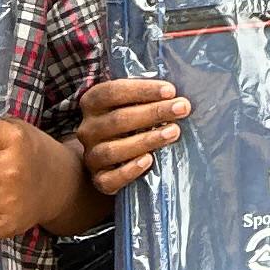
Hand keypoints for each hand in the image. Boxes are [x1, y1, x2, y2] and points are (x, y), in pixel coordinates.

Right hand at [73, 77, 188, 198]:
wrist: (112, 159)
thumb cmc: (130, 122)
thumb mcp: (132, 104)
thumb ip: (146, 97)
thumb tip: (176, 94)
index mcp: (92, 103)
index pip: (112, 91)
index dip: (142, 90)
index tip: (171, 91)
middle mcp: (88, 129)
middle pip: (118, 119)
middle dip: (154, 112)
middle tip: (182, 108)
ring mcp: (91, 156)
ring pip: (113, 149)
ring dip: (146, 140)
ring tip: (174, 132)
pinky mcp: (98, 179)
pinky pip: (108, 179)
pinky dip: (128, 171)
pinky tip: (148, 161)